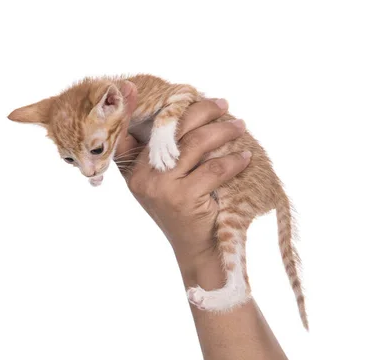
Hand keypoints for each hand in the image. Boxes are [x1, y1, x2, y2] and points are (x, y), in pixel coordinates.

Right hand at [115, 83, 249, 278]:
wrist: (196, 252)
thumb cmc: (185, 214)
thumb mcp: (164, 185)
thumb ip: (162, 156)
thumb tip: (186, 115)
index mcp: (133, 170)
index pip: (142, 130)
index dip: (153, 107)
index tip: (169, 88)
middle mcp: (142, 176)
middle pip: (173, 130)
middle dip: (200, 111)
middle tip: (222, 104)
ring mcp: (161, 187)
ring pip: (196, 144)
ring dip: (222, 131)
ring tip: (239, 126)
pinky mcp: (183, 198)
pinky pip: (214, 168)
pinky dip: (233, 160)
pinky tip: (244, 157)